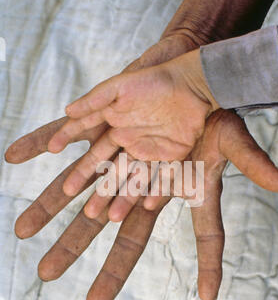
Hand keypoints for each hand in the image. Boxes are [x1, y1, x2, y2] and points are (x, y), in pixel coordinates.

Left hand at [5, 105, 277, 299]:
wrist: (190, 75)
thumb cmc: (211, 112)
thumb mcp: (231, 140)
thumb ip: (252, 165)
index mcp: (153, 194)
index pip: (136, 240)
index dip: (118, 270)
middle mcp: (126, 180)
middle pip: (94, 220)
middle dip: (73, 247)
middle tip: (46, 275)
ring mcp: (109, 153)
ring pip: (73, 183)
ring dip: (47, 205)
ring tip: (20, 230)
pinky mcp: (98, 124)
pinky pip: (63, 135)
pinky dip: (38, 143)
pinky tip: (12, 155)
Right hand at [47, 49, 212, 197]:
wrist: (191, 82)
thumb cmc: (153, 81)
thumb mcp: (119, 86)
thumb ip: (94, 99)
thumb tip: (67, 110)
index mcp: (117, 130)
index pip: (95, 153)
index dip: (81, 166)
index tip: (64, 186)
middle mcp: (132, 145)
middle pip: (114, 173)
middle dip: (100, 192)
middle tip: (87, 213)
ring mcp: (152, 153)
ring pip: (136, 180)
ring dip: (124, 199)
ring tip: (112, 218)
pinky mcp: (174, 157)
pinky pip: (164, 177)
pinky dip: (158, 190)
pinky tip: (149, 205)